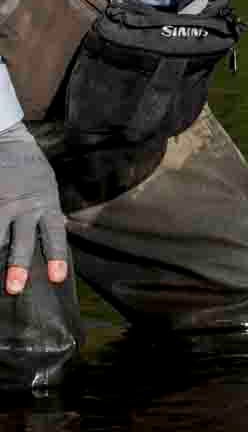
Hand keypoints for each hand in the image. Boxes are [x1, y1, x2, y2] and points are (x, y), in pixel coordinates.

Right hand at [0, 122, 67, 294]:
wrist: (12, 144)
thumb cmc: (34, 172)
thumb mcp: (48, 190)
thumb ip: (50, 213)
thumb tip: (57, 236)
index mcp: (47, 205)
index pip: (55, 233)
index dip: (56, 256)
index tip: (57, 277)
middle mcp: (26, 207)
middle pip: (22, 240)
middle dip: (18, 265)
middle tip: (14, 288)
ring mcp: (4, 204)